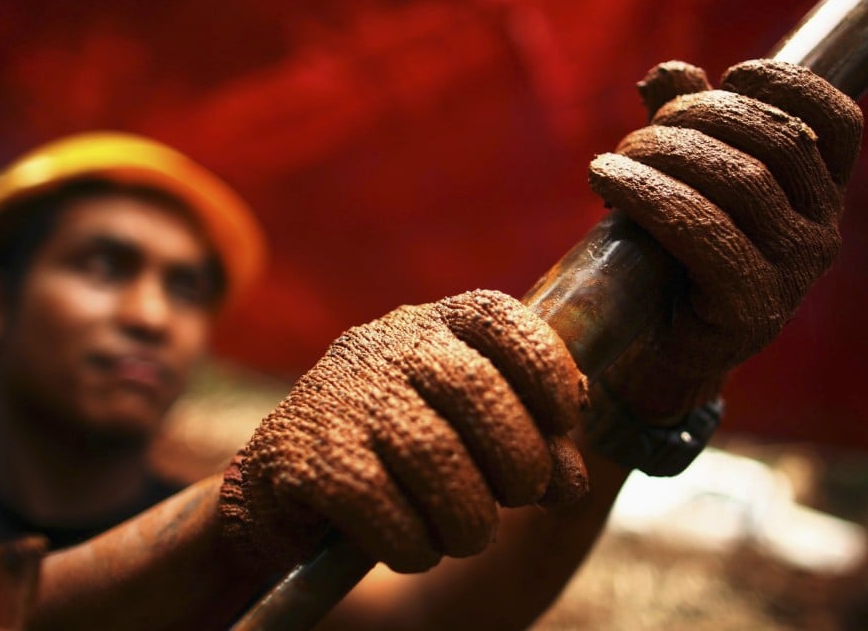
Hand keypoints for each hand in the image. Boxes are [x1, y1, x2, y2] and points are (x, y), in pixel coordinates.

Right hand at [219, 290, 587, 572]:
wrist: (295, 489)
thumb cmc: (407, 456)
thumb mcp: (477, 437)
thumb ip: (533, 444)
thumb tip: (571, 478)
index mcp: (436, 325)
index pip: (500, 318)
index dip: (547, 368)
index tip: (563, 421)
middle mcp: (386, 345)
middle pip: (475, 388)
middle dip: (519, 459)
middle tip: (521, 497)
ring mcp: (337, 392)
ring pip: (430, 451)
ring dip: (470, 515)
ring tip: (469, 535)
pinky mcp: (296, 448)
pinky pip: (373, 499)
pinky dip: (412, 539)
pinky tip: (415, 549)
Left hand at [588, 59, 861, 421]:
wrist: (657, 348)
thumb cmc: (672, 253)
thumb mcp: (683, 179)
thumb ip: (687, 122)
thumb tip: (669, 72)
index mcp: (820, 195)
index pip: (835, 122)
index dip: (785, 83)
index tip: (726, 76)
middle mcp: (822, 233)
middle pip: (777, 141)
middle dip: (701, 116)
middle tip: (641, 133)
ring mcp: (793, 275)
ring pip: (742, 183)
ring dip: (666, 154)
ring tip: (613, 159)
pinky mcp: (751, 309)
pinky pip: (705, 234)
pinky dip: (648, 196)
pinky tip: (605, 180)